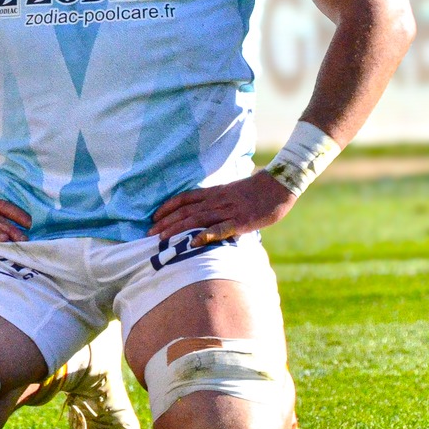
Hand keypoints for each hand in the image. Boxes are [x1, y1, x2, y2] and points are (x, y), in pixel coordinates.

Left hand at [147, 172, 296, 243]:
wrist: (279, 185)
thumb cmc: (258, 191)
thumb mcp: (233, 193)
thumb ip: (219, 202)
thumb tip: (207, 214)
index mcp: (215, 192)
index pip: (185, 198)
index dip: (168, 207)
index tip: (154, 217)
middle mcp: (217, 200)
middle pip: (186, 211)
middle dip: (166, 222)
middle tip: (149, 234)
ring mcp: (228, 211)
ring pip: (197, 219)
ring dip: (178, 229)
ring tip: (162, 239)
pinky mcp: (240, 221)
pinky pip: (220, 229)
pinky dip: (205, 235)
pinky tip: (193, 243)